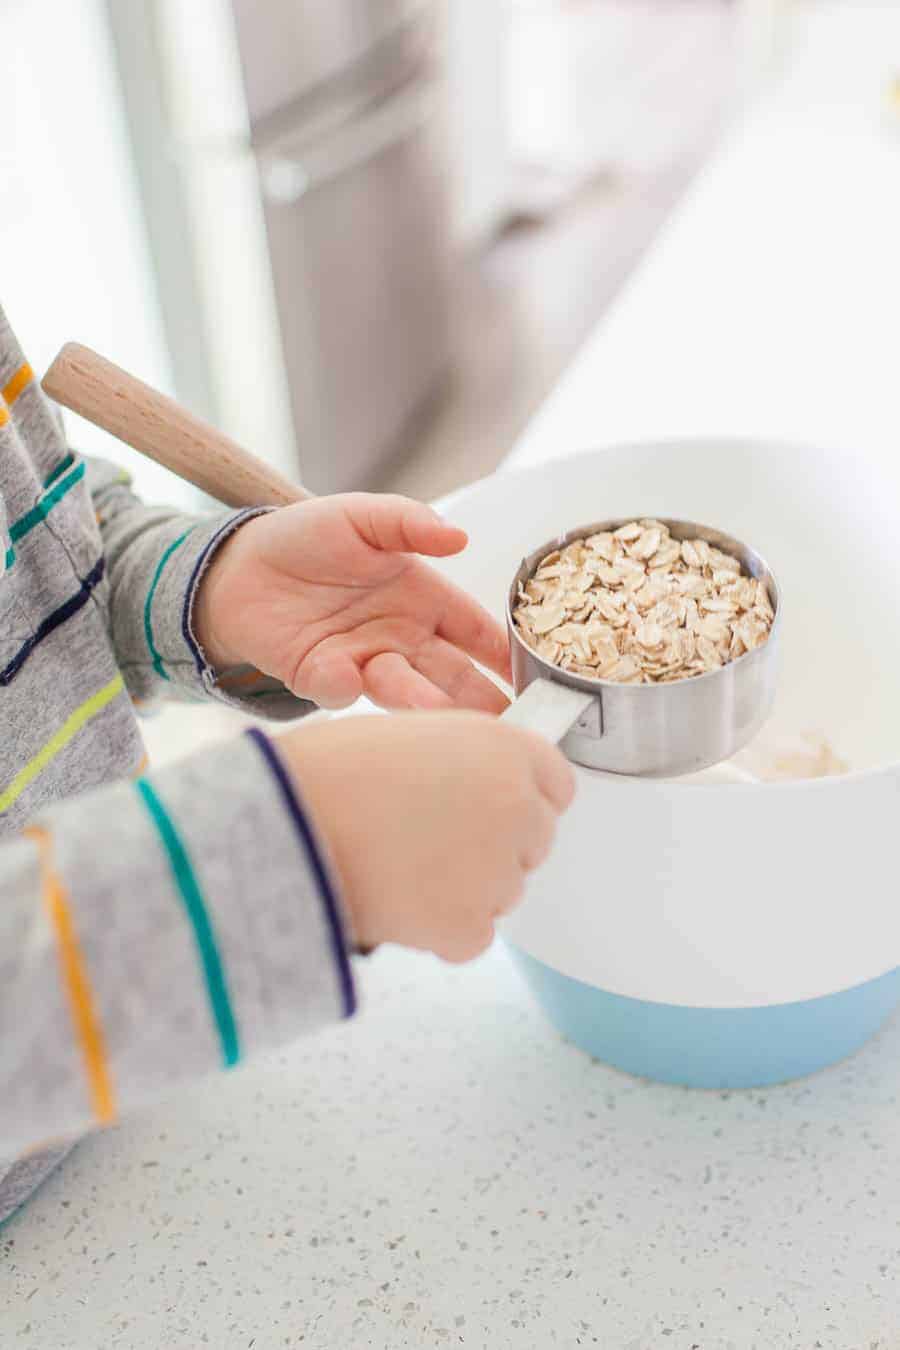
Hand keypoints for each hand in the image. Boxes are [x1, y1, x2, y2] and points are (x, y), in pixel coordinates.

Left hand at [194, 495, 510, 713]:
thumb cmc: (306, 537)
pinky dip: (344, 685)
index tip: (537, 674)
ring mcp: (364, 662)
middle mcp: (401, 637)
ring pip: (404, 689)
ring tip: (441, 715)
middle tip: (509, 724)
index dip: (505, 652)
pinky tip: (349, 675)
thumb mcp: (362, 516)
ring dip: (423, 702)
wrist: (237, 566)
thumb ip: (408, 523)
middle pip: (452, 674)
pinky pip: (339, 689)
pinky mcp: (320, 677)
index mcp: (423, 598)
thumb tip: (458, 536)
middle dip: (480, 700)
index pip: (476, 631)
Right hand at [277, 713, 574, 961]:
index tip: (495, 809)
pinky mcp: (470, 926)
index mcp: (503, 747)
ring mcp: (498, 869)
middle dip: (496, 846)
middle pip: (535, 841)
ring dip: (467, 889)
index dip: (521, 797)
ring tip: (400, 866)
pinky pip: (472, 937)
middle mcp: (515, 806)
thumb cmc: (328, 772)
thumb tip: (479, 787)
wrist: (283, 822)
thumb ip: (464, 758)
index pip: (555, 784)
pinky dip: (441, 931)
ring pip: (504, 891)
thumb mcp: (411, 732)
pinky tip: (398, 901)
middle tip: (432, 843)